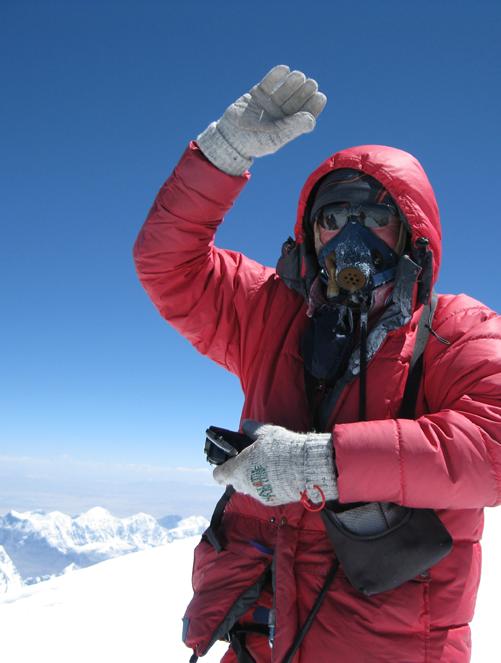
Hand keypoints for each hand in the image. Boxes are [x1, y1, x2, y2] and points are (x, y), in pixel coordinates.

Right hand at [197, 65, 326, 175]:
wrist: (230, 137)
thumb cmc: (254, 142)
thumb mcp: (275, 138)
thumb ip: (293, 128)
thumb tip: (311, 118)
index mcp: (289, 126)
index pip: (306, 113)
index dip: (314, 104)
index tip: (319, 96)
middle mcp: (281, 113)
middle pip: (297, 99)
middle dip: (304, 90)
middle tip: (310, 83)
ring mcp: (270, 102)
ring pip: (285, 89)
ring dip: (293, 82)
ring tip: (298, 76)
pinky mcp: (258, 94)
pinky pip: (270, 82)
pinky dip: (276, 75)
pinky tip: (285, 69)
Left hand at [212, 420, 337, 505]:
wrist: (305, 468)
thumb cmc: (281, 448)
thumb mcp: (265, 433)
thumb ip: (252, 429)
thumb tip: (245, 424)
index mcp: (237, 469)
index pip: (218, 474)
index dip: (221, 468)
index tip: (228, 461)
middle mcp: (245, 485)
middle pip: (235, 481)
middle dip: (240, 472)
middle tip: (252, 460)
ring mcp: (258, 494)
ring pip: (250, 488)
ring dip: (254, 479)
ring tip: (268, 467)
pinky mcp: (272, 501)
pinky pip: (264, 493)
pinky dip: (268, 486)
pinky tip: (279, 476)